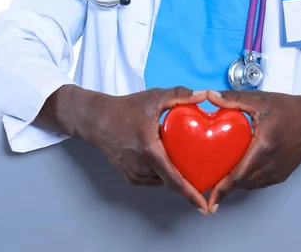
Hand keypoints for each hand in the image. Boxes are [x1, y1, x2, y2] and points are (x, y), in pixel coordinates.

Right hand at [79, 86, 208, 213]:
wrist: (97, 119)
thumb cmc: (126, 108)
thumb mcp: (154, 97)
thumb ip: (179, 94)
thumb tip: (203, 95)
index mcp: (149, 150)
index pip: (173, 179)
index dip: (190, 193)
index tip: (204, 205)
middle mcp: (140, 167)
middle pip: (170, 179)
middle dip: (187, 179)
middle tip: (204, 173)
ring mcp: (133, 174)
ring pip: (161, 180)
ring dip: (173, 175)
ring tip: (187, 164)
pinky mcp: (129, 176)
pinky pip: (152, 179)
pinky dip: (161, 173)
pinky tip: (167, 160)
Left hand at [206, 89, 300, 211]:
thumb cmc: (289, 109)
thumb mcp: (259, 100)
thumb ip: (233, 98)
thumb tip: (210, 95)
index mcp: (263, 147)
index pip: (238, 175)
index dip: (222, 189)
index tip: (210, 200)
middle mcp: (270, 164)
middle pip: (242, 183)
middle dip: (224, 187)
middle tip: (207, 183)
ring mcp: (277, 172)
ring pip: (250, 185)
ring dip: (235, 184)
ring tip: (219, 179)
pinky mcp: (281, 175)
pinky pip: (259, 183)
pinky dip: (247, 181)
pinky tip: (239, 171)